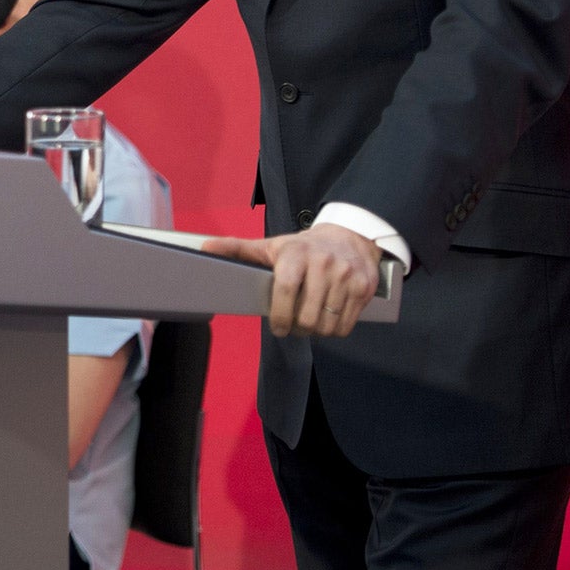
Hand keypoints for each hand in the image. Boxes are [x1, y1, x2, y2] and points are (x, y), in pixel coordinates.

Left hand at [204, 224, 382, 337]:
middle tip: (292, 326)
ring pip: (327, 324)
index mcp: (296, 254)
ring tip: (309, 323)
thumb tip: (205, 248)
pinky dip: (335, 330)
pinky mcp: (364, 288)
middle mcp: (323, 263)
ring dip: (316, 332)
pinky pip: (346, 325)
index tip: (276, 327)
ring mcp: (346, 276)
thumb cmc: (304, 247)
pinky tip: (327, 320)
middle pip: (307, 315)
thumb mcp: (272, 246)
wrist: (350, 237)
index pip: (285, 289)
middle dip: (296, 328)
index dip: (279, 315)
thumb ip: (238, 249)